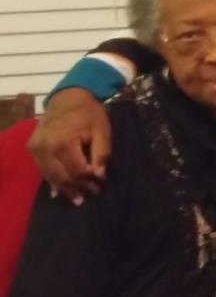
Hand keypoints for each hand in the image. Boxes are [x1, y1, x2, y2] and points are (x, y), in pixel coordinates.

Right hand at [27, 88, 110, 204]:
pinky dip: (52, 180)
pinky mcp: (32, 148)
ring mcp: (35, 148)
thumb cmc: (88, 113)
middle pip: (61, 175)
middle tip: (90, 195)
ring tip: (77, 198)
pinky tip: (59, 191)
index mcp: (62, 141)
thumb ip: (101, 153)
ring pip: (50, 175)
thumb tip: (98, 175)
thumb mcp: (102, 130)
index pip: (76, 169)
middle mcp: (44, 147)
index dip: (88, 179)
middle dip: (77, 187)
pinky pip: (42, 169)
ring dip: (64, 187)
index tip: (99, 184)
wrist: (67, 97)